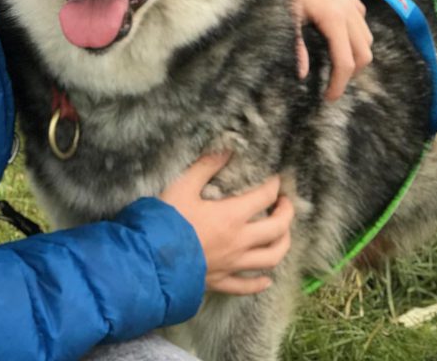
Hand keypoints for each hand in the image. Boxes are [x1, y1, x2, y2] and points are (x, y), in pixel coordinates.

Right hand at [160, 153, 294, 294]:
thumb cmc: (166, 221)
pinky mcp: (221, 281)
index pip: (264, 197)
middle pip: (277, 229)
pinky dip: (259, 283)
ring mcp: (232, 264)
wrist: (150, 260)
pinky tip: (266, 280)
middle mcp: (239, 242)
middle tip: (285, 203)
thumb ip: (205, 167)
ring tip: (283, 235)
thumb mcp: (182, 186)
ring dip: (282, 245)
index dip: (273, 186)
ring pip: (270, 258)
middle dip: (286, 214)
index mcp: (231, 216)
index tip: (275, 180)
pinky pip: (246, 286)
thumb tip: (225, 151)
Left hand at [288, 0, 372, 99]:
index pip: (345, 61)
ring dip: (357, 56)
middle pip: (364, 55)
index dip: (339, 84)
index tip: (328, 97)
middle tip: (333, 83)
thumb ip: (297, 46)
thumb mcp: (288, 17)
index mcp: (333, 20)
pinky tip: (339, 39)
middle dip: (352, 74)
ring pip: (368, 40)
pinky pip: (363, 24)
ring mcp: (354, 4)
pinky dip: (356, 38)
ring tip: (337, 65)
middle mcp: (350, 13)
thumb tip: (303, 74)